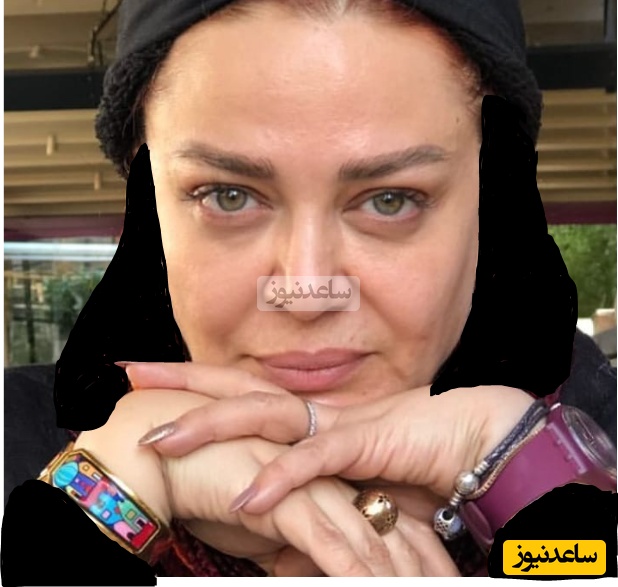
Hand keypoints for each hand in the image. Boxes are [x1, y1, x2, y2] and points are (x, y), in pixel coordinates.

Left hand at [73, 386, 458, 574]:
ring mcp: (337, 422)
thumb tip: (263, 540)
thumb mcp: (346, 494)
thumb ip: (304, 509)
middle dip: (183, 380)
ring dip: (213, 426)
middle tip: (131, 373)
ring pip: (264, 415)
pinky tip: (248, 496)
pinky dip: (282, 478)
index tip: (152, 386)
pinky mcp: (367, 442)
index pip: (241, 395)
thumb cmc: (413, 463)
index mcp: (307, 418)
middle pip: (237, 388)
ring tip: (163, 438)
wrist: (472, 441)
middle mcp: (314, 411)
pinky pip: (315, 460)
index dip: (197, 388)